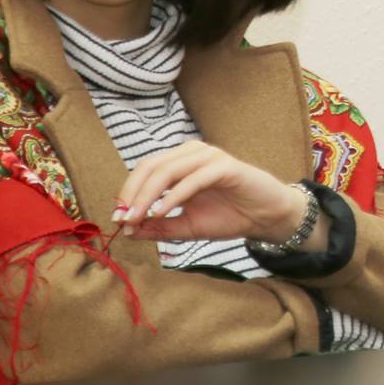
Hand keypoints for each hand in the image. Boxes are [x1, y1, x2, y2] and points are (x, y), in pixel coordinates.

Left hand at [115, 140, 322, 247]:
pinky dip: (174, 196)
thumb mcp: (186, 226)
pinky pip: (193, 179)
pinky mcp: (226, 166)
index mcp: (181, 162)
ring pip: (167, 170)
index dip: (127, 193)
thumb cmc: (229, 217)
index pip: (145, 170)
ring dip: (148, 195)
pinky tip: (162, 212)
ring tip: (138, 218)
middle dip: (133, 194)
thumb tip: (126, 230)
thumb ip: (158, 227)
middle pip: (151, 166)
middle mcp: (193, 154)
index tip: (117, 219)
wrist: (266, 218)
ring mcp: (210, 157)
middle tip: (124, 218)